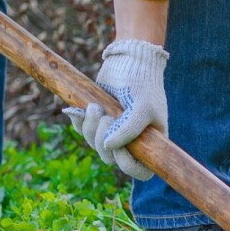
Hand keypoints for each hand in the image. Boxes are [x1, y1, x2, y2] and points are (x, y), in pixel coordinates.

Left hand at [63, 39, 168, 180]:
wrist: (130, 59)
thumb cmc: (144, 84)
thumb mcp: (143, 107)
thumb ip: (129, 129)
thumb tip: (107, 146)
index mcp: (149, 143)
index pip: (140, 171)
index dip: (127, 164)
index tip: (120, 146)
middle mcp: (131, 141)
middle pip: (111, 158)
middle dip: (103, 139)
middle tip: (106, 116)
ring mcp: (113, 131)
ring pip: (94, 145)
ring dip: (91, 128)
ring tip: (95, 106)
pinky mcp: (97, 120)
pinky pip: (83, 131)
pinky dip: (80, 121)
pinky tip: (81, 108)